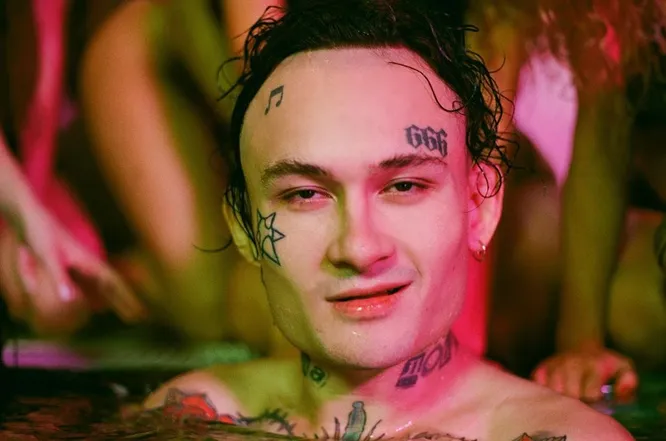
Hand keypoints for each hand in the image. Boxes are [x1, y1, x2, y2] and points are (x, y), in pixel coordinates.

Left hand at [0, 198, 145, 336]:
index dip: (126, 297)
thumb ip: (60, 278)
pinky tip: (99, 305)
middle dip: (127, 300)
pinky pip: (94, 285)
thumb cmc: (43, 236)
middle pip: (114, 285)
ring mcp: (84, 265)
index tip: (136, 310)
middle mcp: (91, 264)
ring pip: (105, 285)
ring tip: (128, 313)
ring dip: (117, 299)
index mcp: (89, 262)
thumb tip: (69, 300)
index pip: (114, 282)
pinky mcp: (75, 266)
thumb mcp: (50, 257)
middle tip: (140, 317)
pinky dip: (101, 295)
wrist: (36, 219)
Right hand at [532, 347, 637, 401]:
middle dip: (577, 404)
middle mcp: (572, 363)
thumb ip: (629, 380)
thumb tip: (620, 392)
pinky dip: (545, 393)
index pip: (590, 394)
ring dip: (561, 400)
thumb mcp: (623, 367)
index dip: (594, 403)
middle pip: (570, 394)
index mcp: (593, 365)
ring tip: (569, 402)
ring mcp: (555, 364)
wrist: (580, 344)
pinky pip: (539, 386)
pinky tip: (555, 395)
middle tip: (582, 405)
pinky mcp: (542, 367)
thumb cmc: (604, 363)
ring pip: (553, 391)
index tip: (597, 403)